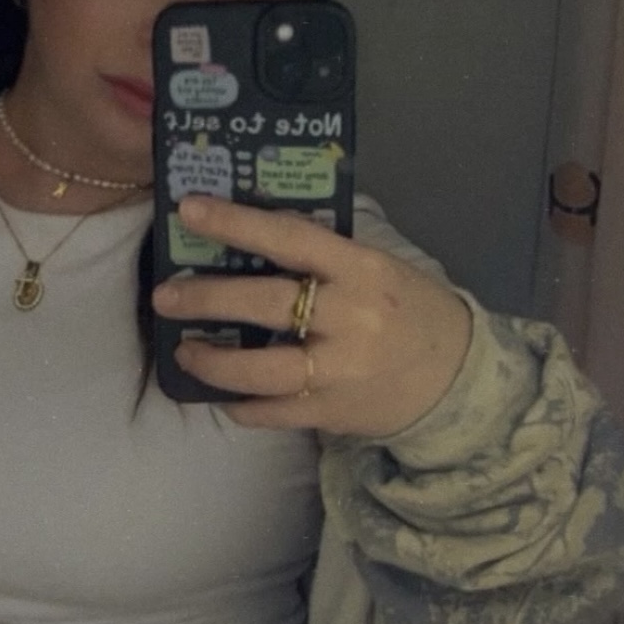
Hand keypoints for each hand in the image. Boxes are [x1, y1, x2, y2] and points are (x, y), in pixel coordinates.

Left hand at [151, 196, 471, 437]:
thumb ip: (325, 255)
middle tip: (165, 295)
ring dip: (213, 362)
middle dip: (206, 298)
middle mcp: (350, 318)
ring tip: (185, 350)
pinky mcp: (334, 413)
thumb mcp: (378, 268)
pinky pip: (273, 412)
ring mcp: (341, 371)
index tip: (190, 210)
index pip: (291, 239)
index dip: (237, 223)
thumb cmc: (410, 310)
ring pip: (261, 370)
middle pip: (265, 304)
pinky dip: (242, 406)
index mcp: (361, 270)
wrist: (458, 378)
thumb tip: (255, 231)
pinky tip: (224, 396)